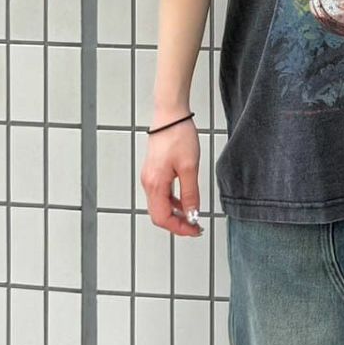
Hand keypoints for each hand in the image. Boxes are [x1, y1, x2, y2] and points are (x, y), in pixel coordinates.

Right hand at [140, 111, 204, 236]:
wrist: (170, 114)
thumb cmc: (178, 135)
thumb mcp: (190, 167)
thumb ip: (190, 193)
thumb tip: (192, 214)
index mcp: (155, 184)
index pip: (163, 218)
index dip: (179, 228)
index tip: (194, 230)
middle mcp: (148, 182)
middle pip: (159, 214)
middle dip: (177, 223)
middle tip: (194, 227)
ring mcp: (150, 176)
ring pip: (160, 205)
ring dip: (175, 213)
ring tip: (192, 216)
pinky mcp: (154, 170)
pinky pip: (161, 193)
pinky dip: (172, 201)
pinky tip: (184, 200)